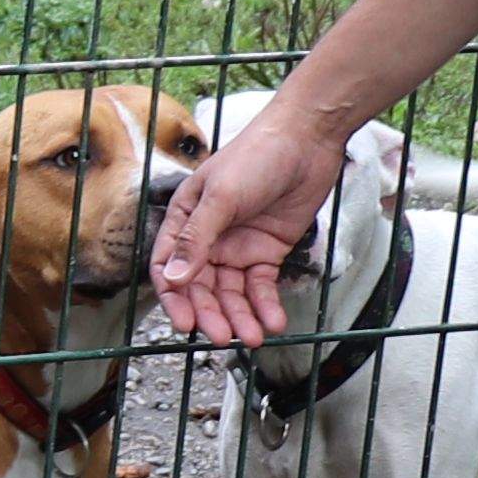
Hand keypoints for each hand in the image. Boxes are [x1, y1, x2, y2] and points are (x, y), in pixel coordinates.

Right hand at [153, 109, 342, 344]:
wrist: (307, 140)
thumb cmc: (256, 156)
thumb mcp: (221, 197)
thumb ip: (197, 239)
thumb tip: (174, 279)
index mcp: (185, 219)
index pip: (169, 268)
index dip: (176, 299)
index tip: (186, 324)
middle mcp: (208, 238)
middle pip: (202, 288)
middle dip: (213, 314)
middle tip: (225, 338)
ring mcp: (238, 246)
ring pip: (233, 293)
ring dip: (241, 316)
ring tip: (255, 337)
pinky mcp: (267, 252)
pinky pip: (262, 286)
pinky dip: (266, 306)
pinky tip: (274, 321)